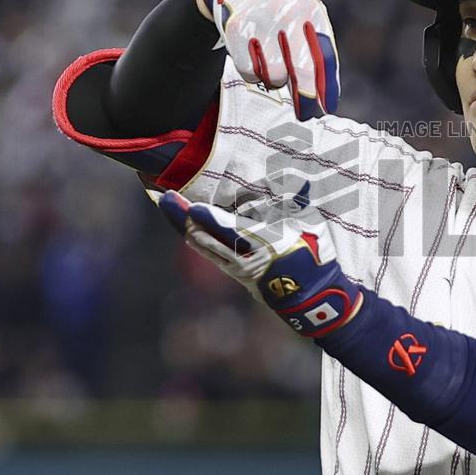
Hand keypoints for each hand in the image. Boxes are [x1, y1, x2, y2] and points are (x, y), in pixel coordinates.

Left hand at [158, 190, 362, 338]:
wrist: (311, 293)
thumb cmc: (313, 254)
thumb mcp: (309, 226)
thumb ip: (294, 205)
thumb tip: (295, 181)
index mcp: (266, 244)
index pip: (231, 230)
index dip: (210, 219)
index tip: (192, 206)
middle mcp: (245, 257)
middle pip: (206, 235)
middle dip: (182, 216)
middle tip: (162, 195)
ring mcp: (235, 267)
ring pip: (202, 244)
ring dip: (182, 224)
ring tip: (165, 203)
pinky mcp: (232, 272)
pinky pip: (207, 252)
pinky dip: (194, 237)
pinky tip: (183, 227)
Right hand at [198, 0, 340, 120]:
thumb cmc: (282, 11)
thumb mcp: (305, 19)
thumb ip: (317, 52)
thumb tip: (326, 100)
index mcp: (312, 12)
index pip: (324, 57)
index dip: (327, 88)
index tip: (327, 109)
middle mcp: (288, 14)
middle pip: (302, 70)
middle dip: (306, 99)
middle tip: (306, 114)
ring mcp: (261, 21)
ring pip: (274, 76)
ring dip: (275, 80)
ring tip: (273, 65)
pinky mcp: (237, 29)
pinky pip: (250, 72)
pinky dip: (255, 74)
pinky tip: (257, 61)